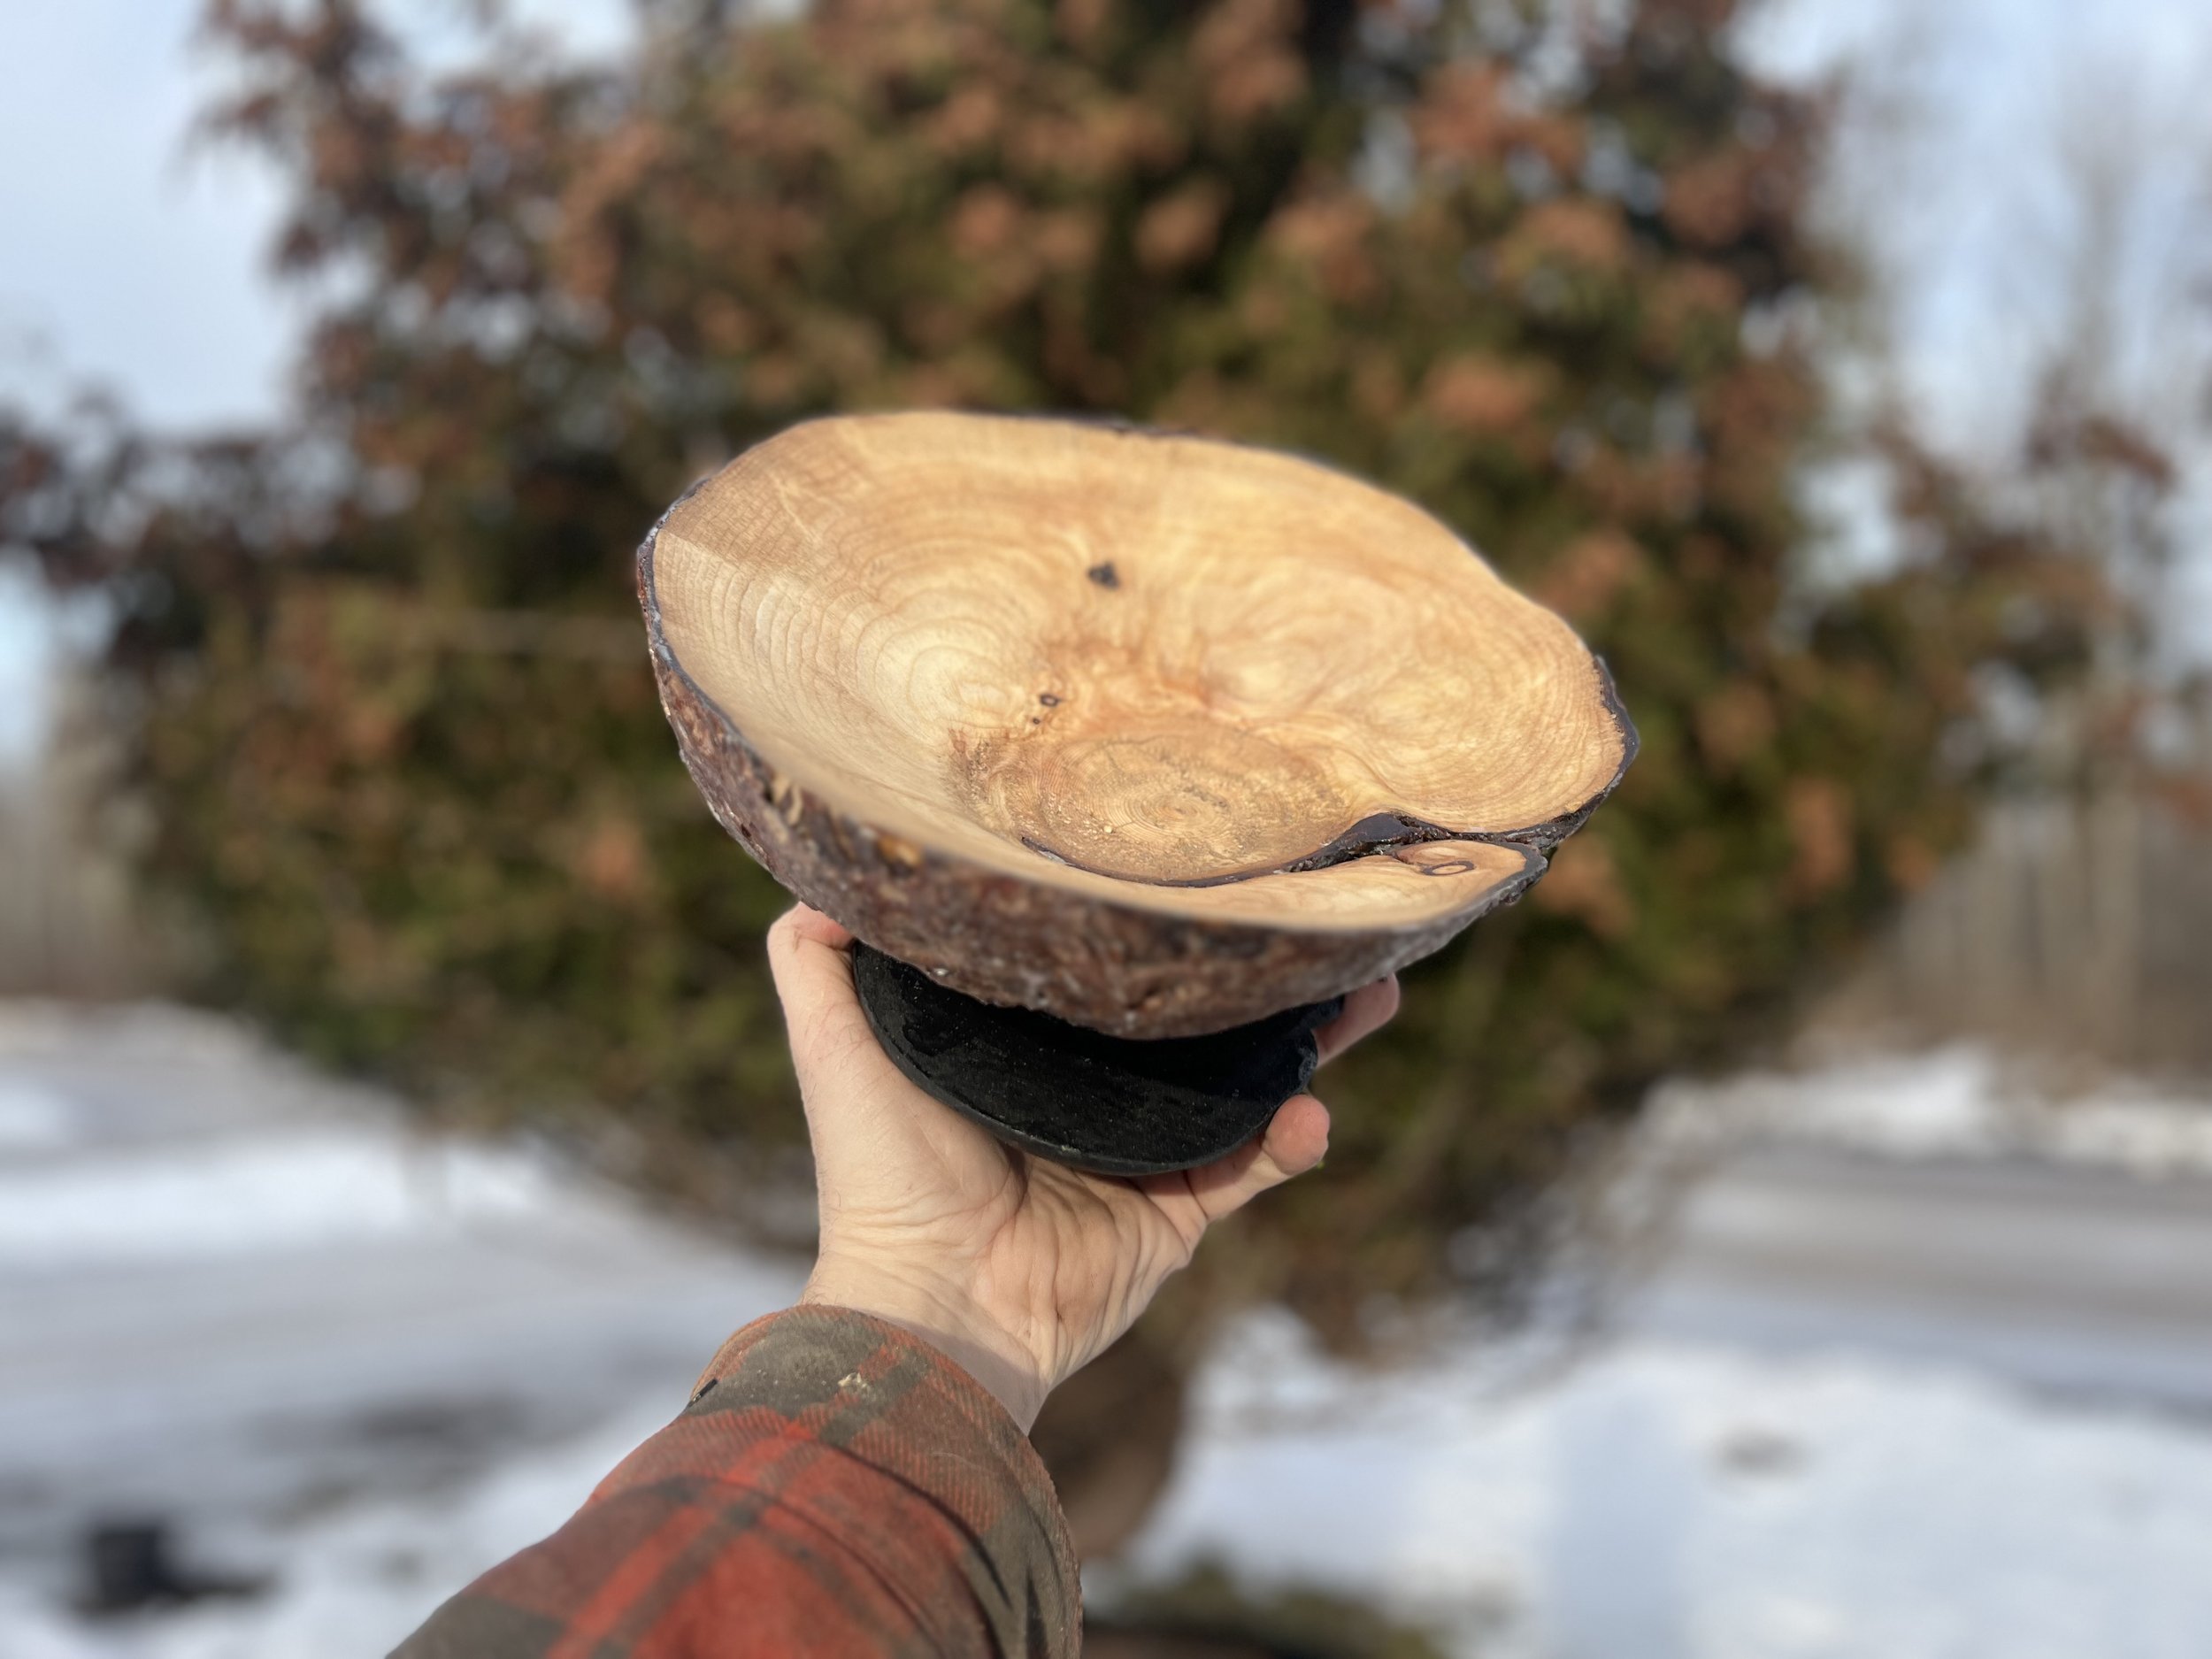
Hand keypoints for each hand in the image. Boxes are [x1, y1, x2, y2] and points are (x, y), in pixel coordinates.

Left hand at [767, 904, 1399, 1429]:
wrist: (928, 1307)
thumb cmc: (878, 1177)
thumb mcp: (834, 1046)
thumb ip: (816, 959)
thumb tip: (833, 868)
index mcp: (1020, 1052)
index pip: (1101, 969)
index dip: (1150, 921)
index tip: (1199, 861)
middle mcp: (1088, 1095)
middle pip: (1193, 1019)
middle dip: (1258, 970)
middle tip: (1319, 915)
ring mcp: (1141, 1155)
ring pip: (1248, 1083)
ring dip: (1313, 1042)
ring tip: (1370, 992)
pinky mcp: (1176, 1216)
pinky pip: (1253, 1167)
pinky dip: (1291, 1140)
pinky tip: (1313, 1111)